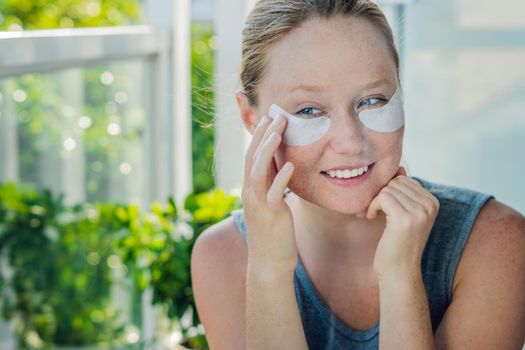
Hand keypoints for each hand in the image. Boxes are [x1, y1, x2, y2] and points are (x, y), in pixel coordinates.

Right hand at [242, 114, 297, 270]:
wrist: (269, 263)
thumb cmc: (273, 233)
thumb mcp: (271, 204)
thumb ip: (273, 185)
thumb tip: (282, 167)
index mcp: (250, 189)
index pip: (251, 156)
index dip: (259, 136)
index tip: (269, 117)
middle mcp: (250, 193)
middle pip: (253, 158)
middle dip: (263, 135)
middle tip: (275, 115)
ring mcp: (259, 204)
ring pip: (259, 171)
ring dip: (268, 149)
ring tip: (279, 131)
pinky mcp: (271, 215)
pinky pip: (275, 193)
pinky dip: (282, 177)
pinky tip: (291, 164)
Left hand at [365, 167, 439, 275]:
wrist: (398, 271)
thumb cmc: (397, 242)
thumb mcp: (403, 213)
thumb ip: (403, 192)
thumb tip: (400, 168)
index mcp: (433, 202)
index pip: (405, 180)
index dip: (389, 191)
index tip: (381, 206)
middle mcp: (430, 205)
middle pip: (395, 182)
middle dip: (380, 194)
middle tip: (372, 210)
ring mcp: (420, 212)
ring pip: (388, 188)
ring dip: (374, 201)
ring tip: (373, 215)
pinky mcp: (405, 219)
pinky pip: (382, 197)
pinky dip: (371, 206)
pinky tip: (370, 218)